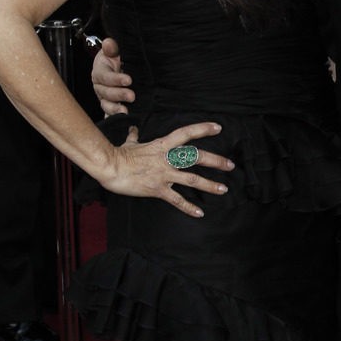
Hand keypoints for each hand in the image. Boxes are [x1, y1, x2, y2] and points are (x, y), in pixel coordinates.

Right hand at [93, 36, 133, 115]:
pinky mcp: (111, 107)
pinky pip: (110, 115)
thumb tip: (109, 43)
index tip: (128, 80)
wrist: (123, 68)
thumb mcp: (115, 51)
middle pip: (105, 93)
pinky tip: (124, 121)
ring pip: (106, 105)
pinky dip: (116, 118)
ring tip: (126, 111)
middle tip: (131, 95)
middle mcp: (100, 87)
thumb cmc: (118, 60)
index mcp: (100, 72)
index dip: (116, 79)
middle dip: (118, 94)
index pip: (105, 76)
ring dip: (116, 109)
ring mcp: (105, 99)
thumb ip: (112, 48)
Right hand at [104, 122, 233, 217]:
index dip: (202, 129)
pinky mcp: (158, 189)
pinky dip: (189, 207)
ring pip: (192, 179)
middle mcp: (167, 159)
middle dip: (216, 161)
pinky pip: (177, 200)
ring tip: (224, 189)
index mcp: (162, 145)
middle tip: (231, 165)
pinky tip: (200, 213)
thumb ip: (134, 136)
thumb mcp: (129, 143)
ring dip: (210, 185)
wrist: (110, 167)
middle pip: (196, 157)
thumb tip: (133, 129)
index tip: (218, 128)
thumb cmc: (118, 155)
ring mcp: (164, 174)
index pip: (186, 133)